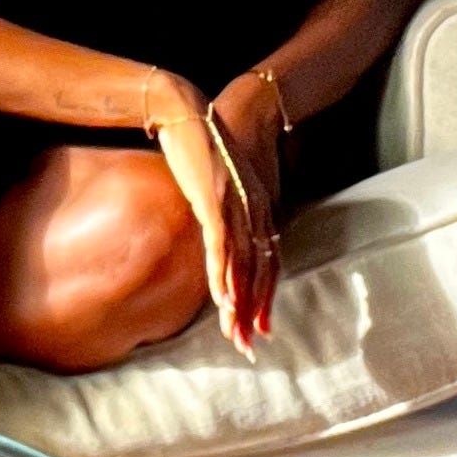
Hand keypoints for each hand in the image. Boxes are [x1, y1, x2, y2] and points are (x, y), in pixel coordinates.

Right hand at [147, 74, 277, 360]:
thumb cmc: (200, 146)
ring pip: (242, 264)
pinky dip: (223, 275)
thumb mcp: (217, 183)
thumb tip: (215, 230)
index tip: (260, 328)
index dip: (265, 297)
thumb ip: (222, 208)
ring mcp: (236, 206)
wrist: (188, 110)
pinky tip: (221, 299)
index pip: (268, 262)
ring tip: (234, 334)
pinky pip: (221, 245)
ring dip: (239, 303)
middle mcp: (255, 210)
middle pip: (259, 271)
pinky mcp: (215, 200)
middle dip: (254, 312)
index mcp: (258, 208)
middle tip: (250, 346)